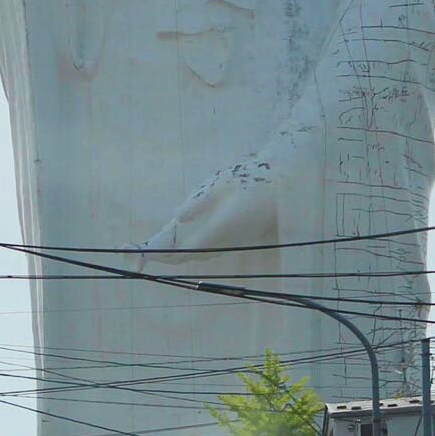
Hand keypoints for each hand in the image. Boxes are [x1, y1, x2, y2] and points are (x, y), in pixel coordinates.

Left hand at [139, 161, 276, 258]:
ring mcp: (237, 242)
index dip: (165, 254)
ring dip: (186, 251)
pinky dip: (200, 246)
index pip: (186, 250)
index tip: (148, 254)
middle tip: (152, 250)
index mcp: (219, 228)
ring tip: (168, 244)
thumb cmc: (253, 179)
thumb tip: (177, 217)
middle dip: (172, 254)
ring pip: (205, 253)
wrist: (287, 185)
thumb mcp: (221, 184)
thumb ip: (199, 203)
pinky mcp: (243, 238)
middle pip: (194, 255)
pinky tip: (193, 236)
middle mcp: (227, 241)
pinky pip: (216, 248)